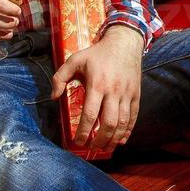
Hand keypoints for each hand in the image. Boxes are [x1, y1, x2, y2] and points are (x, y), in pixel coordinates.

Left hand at [50, 24, 144, 151]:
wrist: (124, 43)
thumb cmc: (97, 53)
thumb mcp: (75, 60)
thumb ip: (60, 77)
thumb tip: (53, 97)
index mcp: (97, 84)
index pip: (90, 115)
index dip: (84, 132)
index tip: (77, 142)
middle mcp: (113, 91)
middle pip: (108, 123)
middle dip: (99, 140)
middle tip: (91, 147)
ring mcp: (127, 93)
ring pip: (122, 122)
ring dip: (114, 139)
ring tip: (105, 147)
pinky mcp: (136, 94)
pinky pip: (133, 116)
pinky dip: (128, 130)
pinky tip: (121, 139)